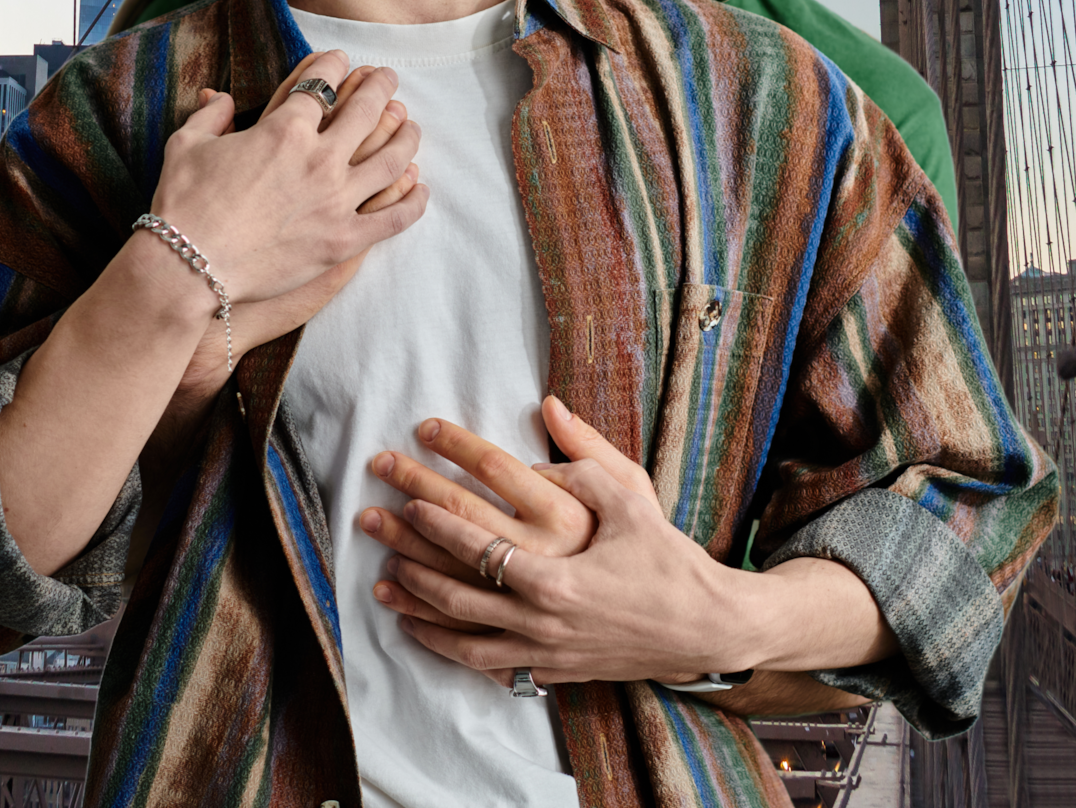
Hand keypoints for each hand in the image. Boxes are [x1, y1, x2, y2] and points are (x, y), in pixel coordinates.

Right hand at [169, 62, 422, 399]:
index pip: (321, 84)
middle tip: (389, 79)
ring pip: (391, 159)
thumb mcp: (187, 144)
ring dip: (406, 137)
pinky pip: (392, 218)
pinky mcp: (343, 241)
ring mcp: (335, 200)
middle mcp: (318, 158)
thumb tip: (216, 97)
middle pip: (366, 111)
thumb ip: (209, 115)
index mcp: (284, 129)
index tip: (340, 60)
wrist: (189, 267)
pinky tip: (419, 188)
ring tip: (412, 126)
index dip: (333, 66)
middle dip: (381, 87)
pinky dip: (412, 201)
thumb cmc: (183, 204)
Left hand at [373, 403, 895, 691]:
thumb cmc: (668, 558)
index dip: (435, 503)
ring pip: (462, 628)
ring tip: (379, 577)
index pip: (478, 532)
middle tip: (370, 515)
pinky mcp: (550, 667)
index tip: (406, 473)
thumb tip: (549, 407)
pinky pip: (485, 662)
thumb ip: (586, 451)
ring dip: (416, 601)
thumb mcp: (632, 495)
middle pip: (455, 580)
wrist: (705, 629)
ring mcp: (544, 646)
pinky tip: (420, 629)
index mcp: (558, 567)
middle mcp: (542, 613)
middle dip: (407, 545)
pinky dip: (446, 645)